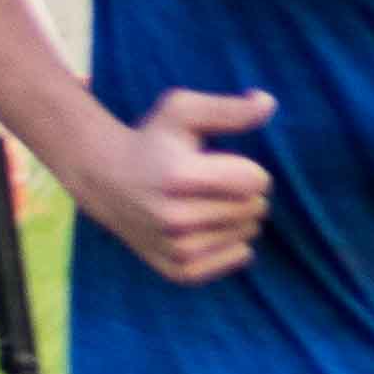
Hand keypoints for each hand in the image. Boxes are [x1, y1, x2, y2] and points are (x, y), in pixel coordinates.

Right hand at [80, 86, 275, 284]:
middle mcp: (175, 218)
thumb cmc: (151, 141)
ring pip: (248, 233)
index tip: (221, 163)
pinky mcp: (178, 270)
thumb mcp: (182, 111)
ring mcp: (175, 248)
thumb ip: (229, 108)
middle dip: (243, 193)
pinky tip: (210, 227)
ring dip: (236, 217)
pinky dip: (233, 243)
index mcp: (178, 176)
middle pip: (254, 209)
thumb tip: (269, 103)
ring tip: (206, 204)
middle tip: (212, 184)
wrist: (103, 181)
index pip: (257, 181)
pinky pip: (238, 257)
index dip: (247, 168)